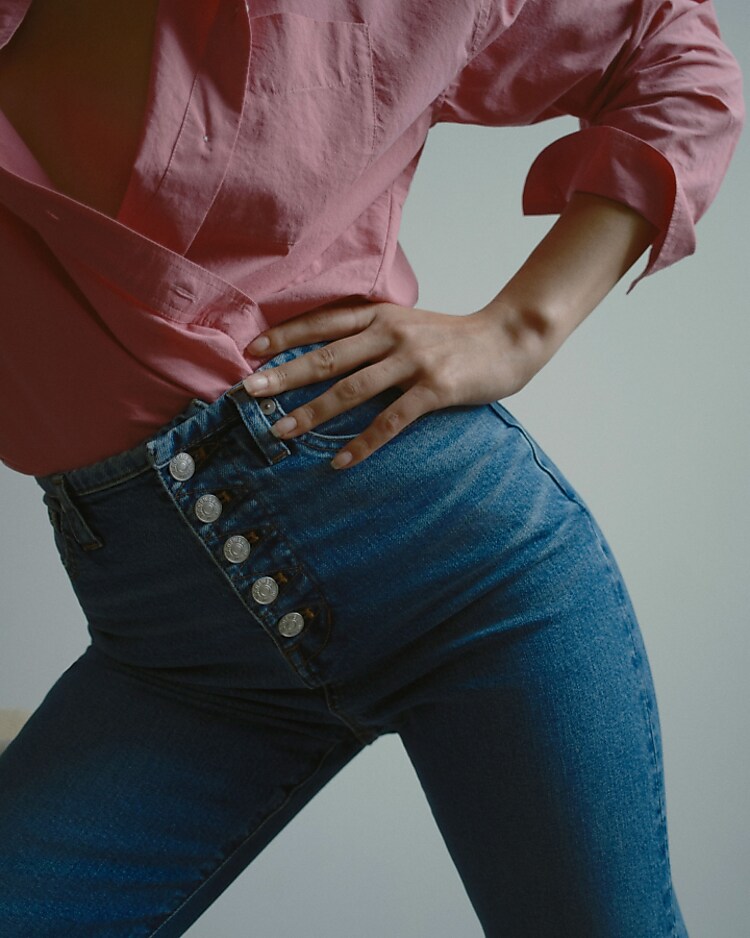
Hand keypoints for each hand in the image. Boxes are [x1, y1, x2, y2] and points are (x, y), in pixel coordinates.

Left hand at [242, 299, 545, 468]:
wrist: (508, 338)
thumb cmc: (452, 337)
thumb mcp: (408, 323)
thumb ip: (372, 333)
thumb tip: (328, 352)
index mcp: (380, 316)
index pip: (323, 323)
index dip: (286, 335)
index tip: (252, 351)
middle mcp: (391, 334)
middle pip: (327, 356)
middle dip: (285, 375)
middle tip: (249, 391)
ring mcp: (413, 361)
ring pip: (352, 388)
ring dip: (313, 412)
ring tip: (281, 432)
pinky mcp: (434, 388)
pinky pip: (391, 419)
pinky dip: (363, 443)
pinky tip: (340, 462)